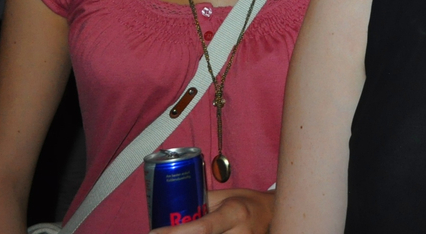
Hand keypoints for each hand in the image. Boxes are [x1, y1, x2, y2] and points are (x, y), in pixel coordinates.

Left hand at [150, 188, 273, 233]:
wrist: (272, 214)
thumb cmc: (246, 202)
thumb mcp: (225, 196)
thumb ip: (201, 204)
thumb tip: (171, 210)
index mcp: (234, 213)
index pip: (202, 229)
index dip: (175, 233)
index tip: (153, 232)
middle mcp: (240, 233)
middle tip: (160, 233)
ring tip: (175, 232)